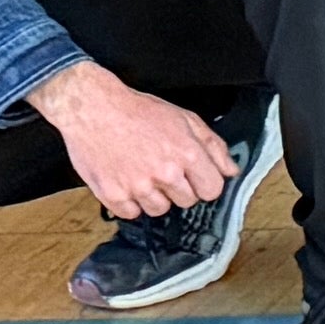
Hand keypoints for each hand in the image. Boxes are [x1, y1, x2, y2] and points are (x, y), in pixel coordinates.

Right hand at [29, 61, 236, 222]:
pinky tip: (128, 181)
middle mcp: (164, 173)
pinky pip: (132, 214)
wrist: (93, 109)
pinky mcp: (113, 195)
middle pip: (187, 202)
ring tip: (145, 174)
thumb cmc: (138, 111)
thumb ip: (213, 146)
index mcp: (187, 153)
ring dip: (155, 197)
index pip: (212, 190)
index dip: (206, 183)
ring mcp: (138, 187)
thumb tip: (231, 170)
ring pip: (160, 210)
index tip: (197, 178)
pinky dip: (130, 202)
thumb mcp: (186, 119)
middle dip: (181, 189)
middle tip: (166, 171)